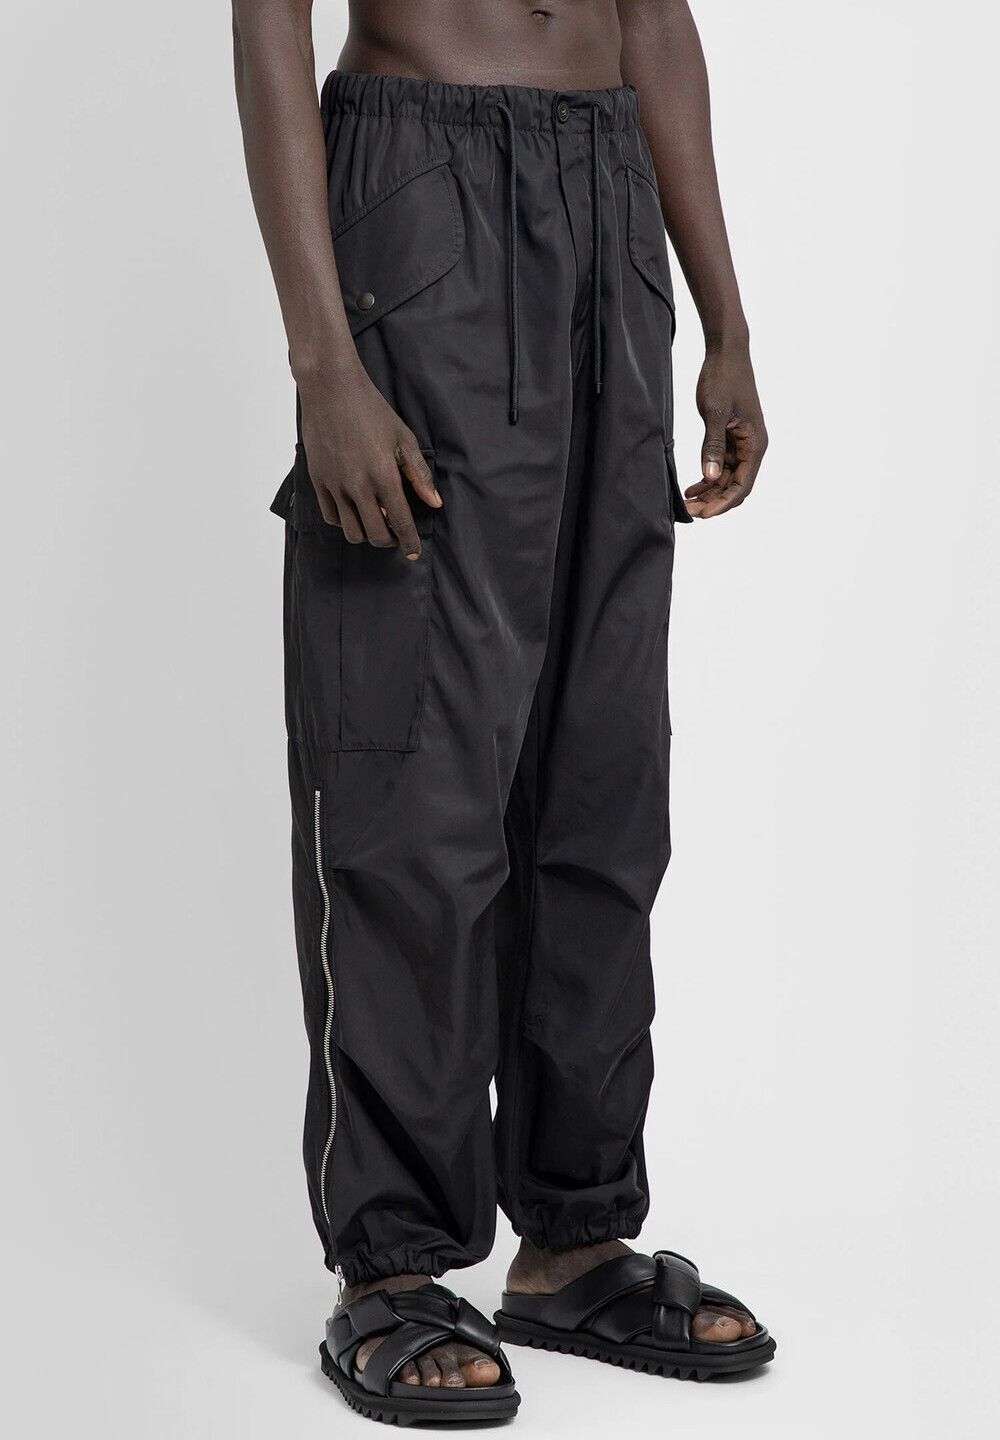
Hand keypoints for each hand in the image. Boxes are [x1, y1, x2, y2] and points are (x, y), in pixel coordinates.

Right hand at [298, 357, 441, 558]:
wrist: (331, 389)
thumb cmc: (371, 409)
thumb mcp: (404, 438)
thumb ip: (419, 475)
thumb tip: (434, 503)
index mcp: (384, 475)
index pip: (400, 522)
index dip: (409, 542)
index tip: (414, 553)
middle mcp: (358, 486)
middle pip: (375, 534)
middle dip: (389, 541)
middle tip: (395, 535)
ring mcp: (335, 485)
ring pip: (351, 531)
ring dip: (366, 534)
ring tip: (375, 523)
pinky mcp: (318, 480)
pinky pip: (331, 516)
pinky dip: (344, 521)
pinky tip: (354, 510)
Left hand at [684, 340, 767, 518]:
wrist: (727, 353)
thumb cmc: (724, 378)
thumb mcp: (715, 413)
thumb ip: (712, 446)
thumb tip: (711, 476)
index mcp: (755, 444)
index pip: (742, 485)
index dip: (723, 503)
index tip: (703, 514)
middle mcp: (752, 447)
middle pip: (735, 486)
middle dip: (714, 501)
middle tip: (690, 511)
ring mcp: (741, 444)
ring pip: (727, 479)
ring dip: (710, 492)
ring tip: (687, 502)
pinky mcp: (730, 438)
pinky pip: (721, 466)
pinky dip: (708, 477)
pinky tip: (692, 487)